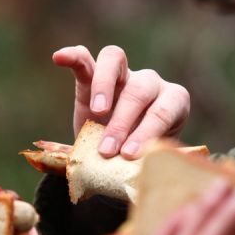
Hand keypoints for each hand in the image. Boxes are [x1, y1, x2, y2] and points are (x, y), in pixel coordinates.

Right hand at [53, 45, 189, 158]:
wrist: (117, 158)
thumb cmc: (138, 161)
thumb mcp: (148, 163)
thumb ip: (148, 163)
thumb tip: (143, 177)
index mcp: (174, 103)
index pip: (164, 110)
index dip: (148, 131)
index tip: (130, 154)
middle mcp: (151, 83)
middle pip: (139, 90)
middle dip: (122, 122)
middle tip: (108, 150)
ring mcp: (123, 74)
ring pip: (115, 61)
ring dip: (104, 86)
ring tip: (96, 112)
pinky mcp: (93, 75)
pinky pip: (85, 59)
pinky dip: (73, 56)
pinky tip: (60, 58)